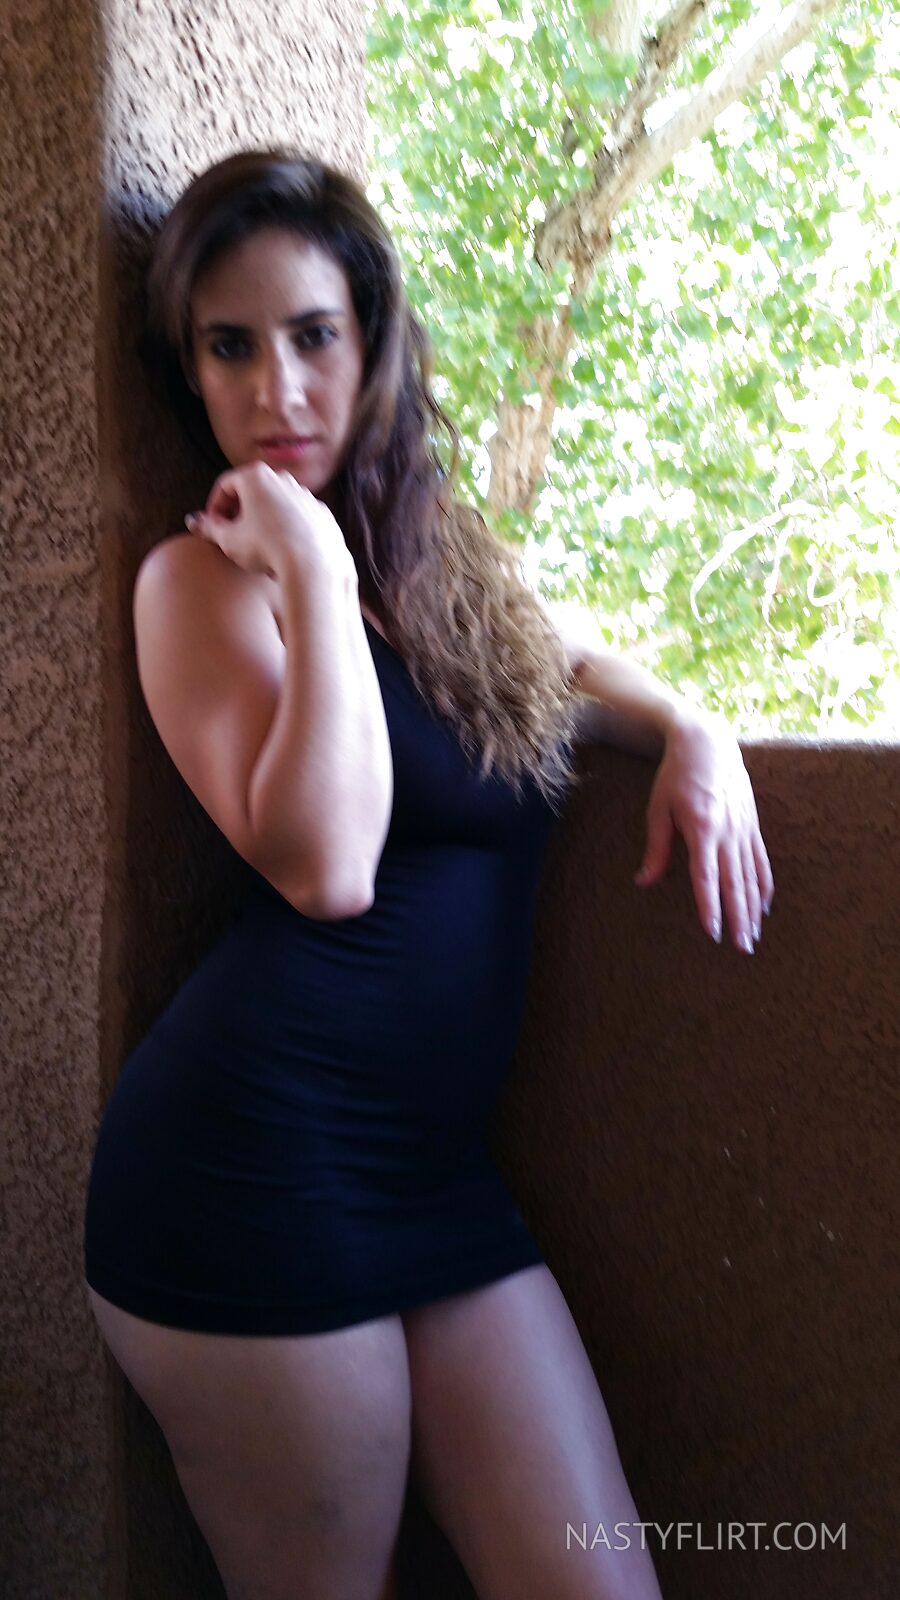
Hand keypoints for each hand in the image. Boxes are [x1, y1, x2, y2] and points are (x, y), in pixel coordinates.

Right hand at [185, 462, 352, 583]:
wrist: (312, 564)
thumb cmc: (266, 547)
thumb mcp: (228, 540)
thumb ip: (208, 528)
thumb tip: (193, 521)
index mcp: (256, 477)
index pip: (225, 485)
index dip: (213, 507)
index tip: (211, 528)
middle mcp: (283, 479)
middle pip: (252, 492)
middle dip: (237, 512)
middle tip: (230, 536)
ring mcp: (305, 495)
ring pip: (276, 505)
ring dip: (262, 521)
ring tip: (256, 546)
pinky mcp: (321, 513)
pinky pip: (297, 519)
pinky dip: (286, 530)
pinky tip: (281, 551)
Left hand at [633, 710, 773, 951]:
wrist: (708, 741)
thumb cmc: (676, 775)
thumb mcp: (658, 808)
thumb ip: (656, 848)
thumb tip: (644, 882)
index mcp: (702, 828)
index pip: (706, 877)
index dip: (710, 906)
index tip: (712, 931)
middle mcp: (728, 831)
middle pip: (735, 883)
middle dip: (738, 918)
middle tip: (741, 947)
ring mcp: (744, 828)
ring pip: (752, 876)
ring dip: (753, 908)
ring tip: (753, 935)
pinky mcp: (752, 824)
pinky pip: (761, 861)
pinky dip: (764, 885)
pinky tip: (763, 905)